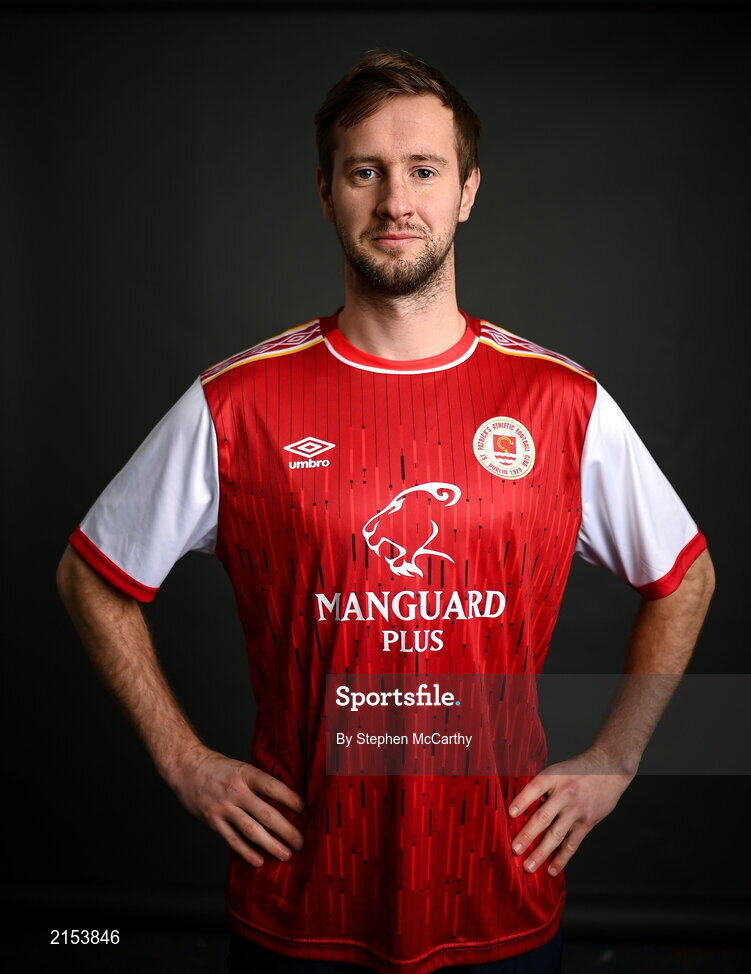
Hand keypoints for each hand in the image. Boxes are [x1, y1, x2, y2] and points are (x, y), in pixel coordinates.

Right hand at [166, 745, 305, 866]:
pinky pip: (232, 840)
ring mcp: (223, 808)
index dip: (290, 799)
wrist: (186, 768)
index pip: (273, 787)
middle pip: (265, 814)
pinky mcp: (213, 821)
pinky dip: (246, 852)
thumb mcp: (241, 767)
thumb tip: (286, 798)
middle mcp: (235, 791)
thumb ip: (258, 782)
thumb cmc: (219, 768)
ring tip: (285, 855)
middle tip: (300, 842)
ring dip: (270, 845)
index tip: (306, 810)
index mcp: (246, 774)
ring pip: (250, 830)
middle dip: (286, 830)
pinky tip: (259, 861)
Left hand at [507, 745, 634, 876]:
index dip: (522, 800)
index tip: (510, 813)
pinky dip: (562, 857)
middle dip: (528, 834)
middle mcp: (565, 794)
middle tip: (515, 849)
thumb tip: (518, 805)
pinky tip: (552, 869)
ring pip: (557, 834)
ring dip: (542, 852)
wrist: (610, 768)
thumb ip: (542, 786)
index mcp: (554, 776)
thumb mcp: (558, 769)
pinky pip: (572, 843)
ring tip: (529, 867)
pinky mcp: (587, 822)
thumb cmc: (578, 770)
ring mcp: (577, 810)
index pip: (535, 788)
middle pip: (544, 816)